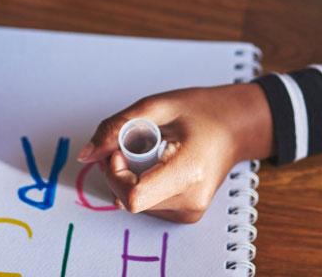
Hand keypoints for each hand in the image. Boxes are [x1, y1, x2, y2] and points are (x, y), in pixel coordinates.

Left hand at [76, 83, 273, 223]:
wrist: (235, 127)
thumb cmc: (200, 112)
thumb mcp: (155, 106)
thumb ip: (115, 128)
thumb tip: (85, 156)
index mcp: (188, 173)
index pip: (133, 196)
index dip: (116, 174)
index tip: (120, 151)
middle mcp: (190, 201)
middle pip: (129, 200)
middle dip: (119, 171)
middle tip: (135, 143)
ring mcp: (189, 212)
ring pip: (133, 203)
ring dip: (130, 177)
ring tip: (152, 151)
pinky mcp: (185, 215)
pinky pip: (145, 204)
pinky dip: (141, 183)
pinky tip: (158, 164)